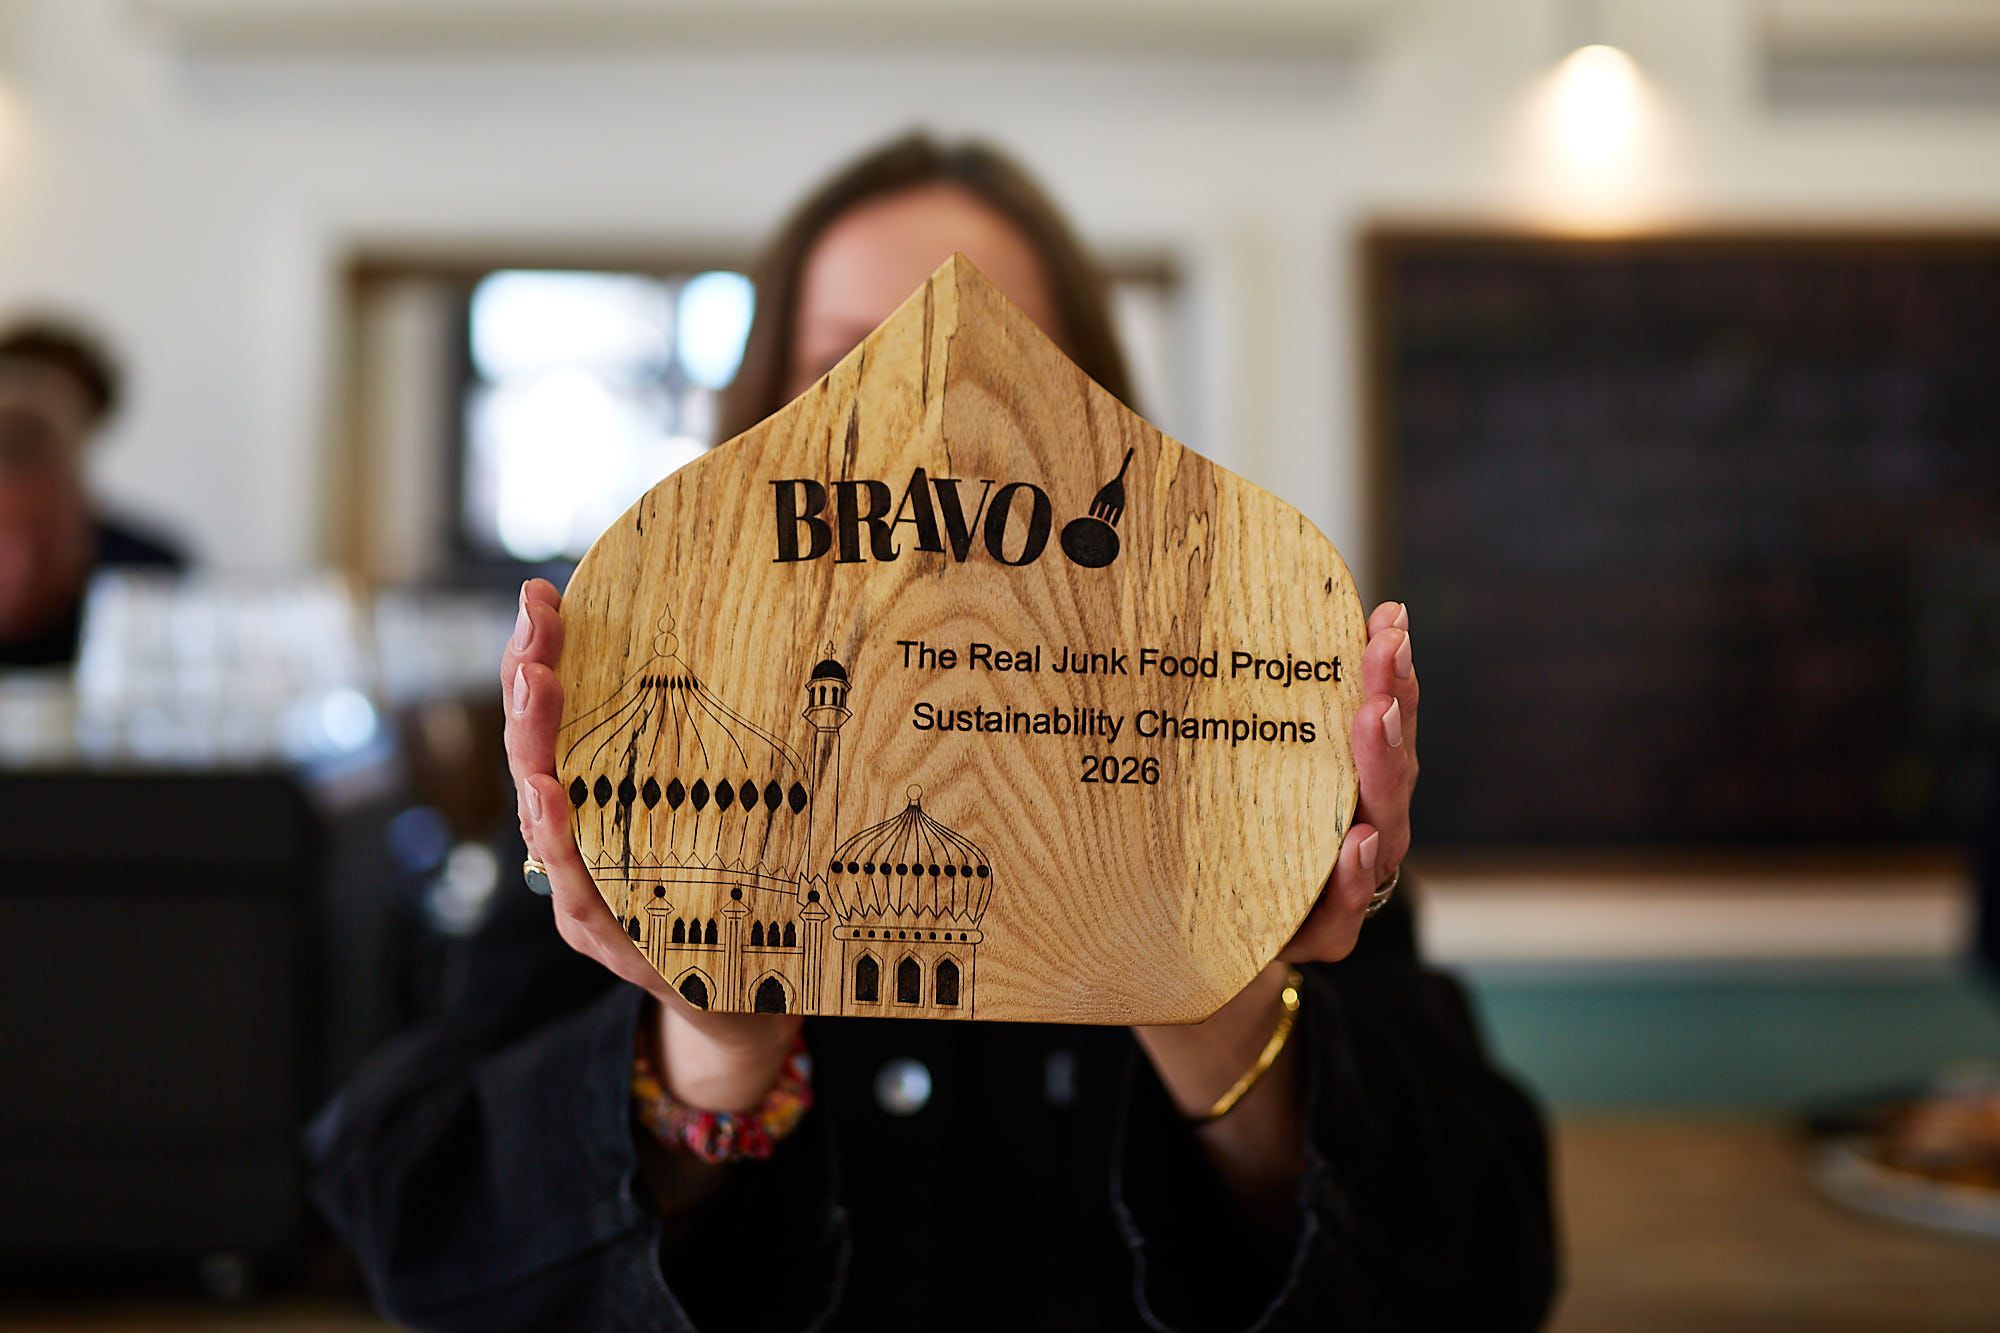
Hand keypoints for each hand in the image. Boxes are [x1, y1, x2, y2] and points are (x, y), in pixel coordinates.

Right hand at [503, 579, 799, 1112]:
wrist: (740, 1000)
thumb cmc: (723, 896)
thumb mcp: (717, 810)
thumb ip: (711, 751)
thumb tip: (768, 649)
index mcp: (596, 804)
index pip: (555, 721)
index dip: (540, 658)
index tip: (543, 597)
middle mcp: (577, 846)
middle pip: (534, 760)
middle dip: (528, 694)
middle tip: (536, 640)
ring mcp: (588, 896)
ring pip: (548, 820)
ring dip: (536, 752)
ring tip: (537, 691)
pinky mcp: (615, 944)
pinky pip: (581, 892)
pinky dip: (566, 844)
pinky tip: (555, 800)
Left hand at [1133, 601, 1417, 1151]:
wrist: (1196, 955)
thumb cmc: (1209, 852)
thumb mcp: (1212, 784)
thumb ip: (1219, 727)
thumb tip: (1167, 617)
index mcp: (1337, 781)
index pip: (1374, 717)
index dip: (1386, 668)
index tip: (1387, 616)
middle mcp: (1357, 826)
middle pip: (1387, 763)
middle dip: (1391, 703)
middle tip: (1385, 654)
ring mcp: (1344, 882)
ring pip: (1382, 826)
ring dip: (1382, 770)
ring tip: (1376, 720)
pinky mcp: (1319, 935)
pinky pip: (1343, 909)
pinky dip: (1353, 876)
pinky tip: (1357, 844)